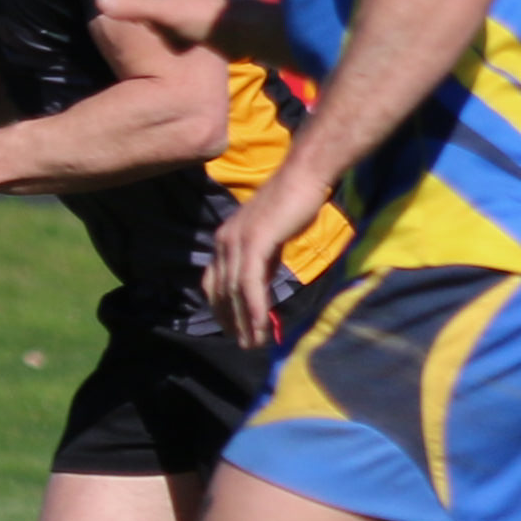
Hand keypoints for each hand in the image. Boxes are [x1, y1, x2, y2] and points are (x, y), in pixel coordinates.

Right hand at [91, 0, 225, 51]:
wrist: (246, 31)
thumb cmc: (207, 17)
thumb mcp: (167, 14)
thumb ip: (133, 8)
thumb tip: (98, 1)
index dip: (128, 3)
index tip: (141, 22)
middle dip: (142, 15)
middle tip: (154, 31)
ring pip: (152, 8)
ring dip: (155, 23)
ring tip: (167, 36)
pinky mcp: (191, 5)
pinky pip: (166, 15)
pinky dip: (167, 27)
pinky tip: (176, 39)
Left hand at [202, 171, 334, 350]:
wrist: (305, 175)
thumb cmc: (294, 204)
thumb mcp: (272, 240)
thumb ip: (263, 263)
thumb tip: (261, 291)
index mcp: (226, 239)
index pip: (215, 282)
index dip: (223, 310)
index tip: (235, 330)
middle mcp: (225, 241)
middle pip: (221, 291)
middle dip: (232, 321)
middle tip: (245, 344)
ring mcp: (237, 241)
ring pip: (235, 291)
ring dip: (244, 321)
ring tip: (254, 343)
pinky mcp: (255, 241)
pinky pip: (251, 283)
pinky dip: (254, 307)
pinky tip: (262, 326)